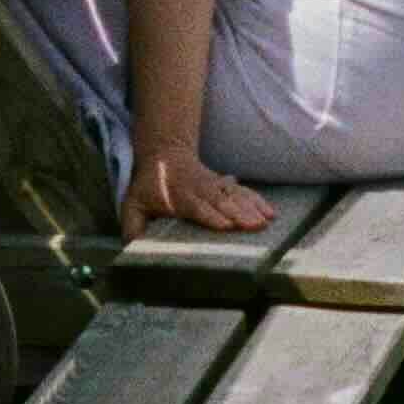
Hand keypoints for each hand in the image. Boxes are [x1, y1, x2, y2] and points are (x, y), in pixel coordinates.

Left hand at [126, 146, 273, 236]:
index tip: (225, 226)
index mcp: (176, 196)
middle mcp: (198, 190)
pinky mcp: (224, 185)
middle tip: (254, 226)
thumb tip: (135, 249)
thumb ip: (133, 227)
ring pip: (234, 196)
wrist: (164, 154)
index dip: (210, 215)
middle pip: (220, 202)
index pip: (195, 206)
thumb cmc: (148, 187)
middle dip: (238, 214)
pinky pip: (243, 192)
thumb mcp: (132, 204)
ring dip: (251, 208)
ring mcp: (213, 186)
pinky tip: (270, 212)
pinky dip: (257, 200)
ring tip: (266, 221)